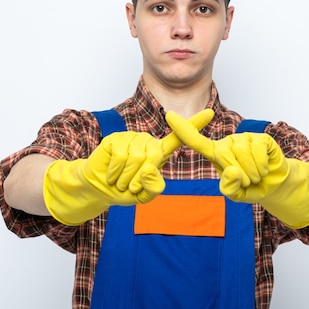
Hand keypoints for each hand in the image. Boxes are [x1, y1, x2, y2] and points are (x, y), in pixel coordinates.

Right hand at [43, 109, 213, 224]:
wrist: (98, 188)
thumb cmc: (123, 190)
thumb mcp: (143, 196)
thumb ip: (153, 187)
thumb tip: (151, 169)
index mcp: (159, 154)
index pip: (179, 138)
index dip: (195, 125)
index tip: (211, 113)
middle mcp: (148, 142)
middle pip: (153, 158)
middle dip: (139, 179)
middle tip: (129, 186)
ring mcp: (132, 138)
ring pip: (136, 158)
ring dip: (126, 177)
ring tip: (120, 181)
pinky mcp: (115, 138)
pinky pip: (121, 157)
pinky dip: (115, 172)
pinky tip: (111, 174)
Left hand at [165, 111, 308, 227]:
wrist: (274, 185)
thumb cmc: (250, 186)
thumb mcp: (236, 194)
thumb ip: (229, 188)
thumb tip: (232, 170)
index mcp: (216, 154)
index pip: (196, 141)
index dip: (183, 129)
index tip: (169, 115)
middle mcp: (227, 142)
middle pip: (223, 155)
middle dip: (238, 175)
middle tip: (247, 181)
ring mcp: (244, 138)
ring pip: (241, 153)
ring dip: (251, 172)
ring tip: (256, 175)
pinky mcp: (260, 137)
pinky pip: (257, 150)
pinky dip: (262, 166)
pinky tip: (264, 168)